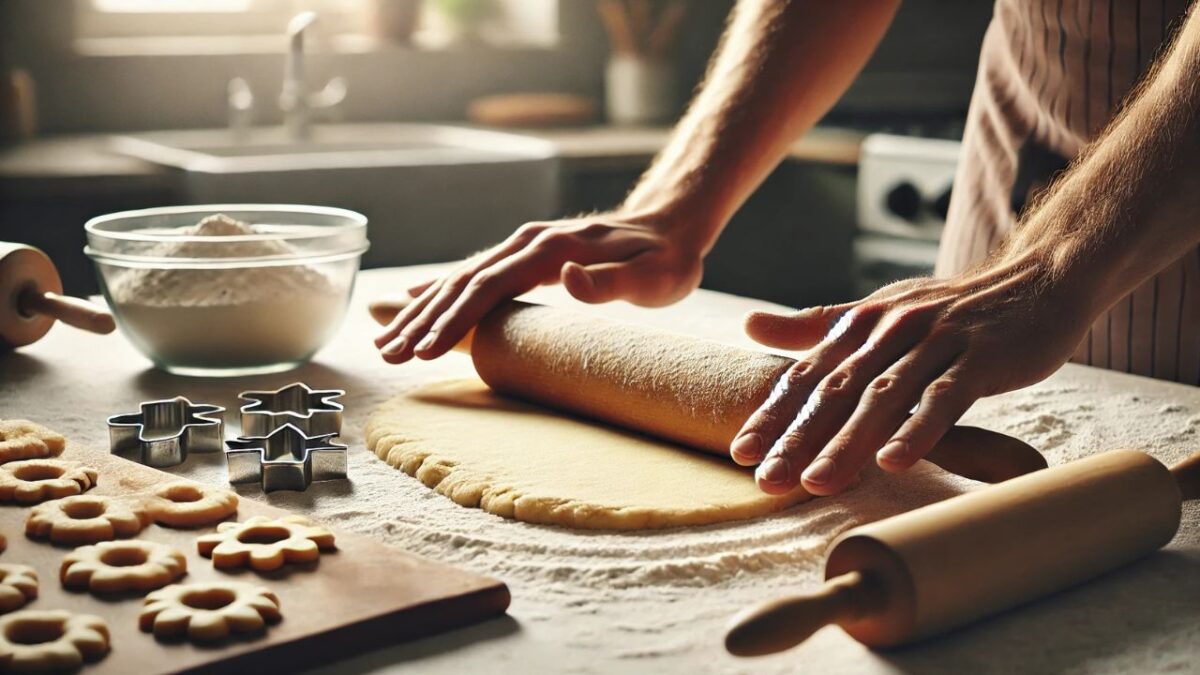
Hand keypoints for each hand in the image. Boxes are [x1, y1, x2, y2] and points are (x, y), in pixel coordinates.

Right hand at [374, 212, 703, 362]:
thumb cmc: (667, 258)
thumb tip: (563, 276)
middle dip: (422, 320)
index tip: (425, 348)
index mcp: (552, 248)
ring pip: (462, 278)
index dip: (456, 318)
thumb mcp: (653, 276)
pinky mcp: (527, 253)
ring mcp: (525, 245)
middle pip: (464, 282)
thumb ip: (608, 281)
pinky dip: (440, 289)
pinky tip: (412, 301)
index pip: (491, 286)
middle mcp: (529, 242)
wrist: (672, 223)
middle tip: (387, 354)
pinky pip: (474, 273)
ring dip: (422, 309)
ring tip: (385, 339)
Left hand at [729, 255, 1092, 495]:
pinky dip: (919, 430)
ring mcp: (937, 341)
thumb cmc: (950, 307)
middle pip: (836, 390)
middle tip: (767, 481)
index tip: (743, 453)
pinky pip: (946, 397)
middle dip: (798, 438)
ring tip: (817, 484)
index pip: (809, 374)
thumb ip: (816, 325)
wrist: (1038, 280)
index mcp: (863, 323)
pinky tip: (894, 463)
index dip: (774, 413)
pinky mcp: (982, 357)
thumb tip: (749, 324)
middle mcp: (892, 329)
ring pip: (884, 397)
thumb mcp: (878, 311)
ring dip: (848, 443)